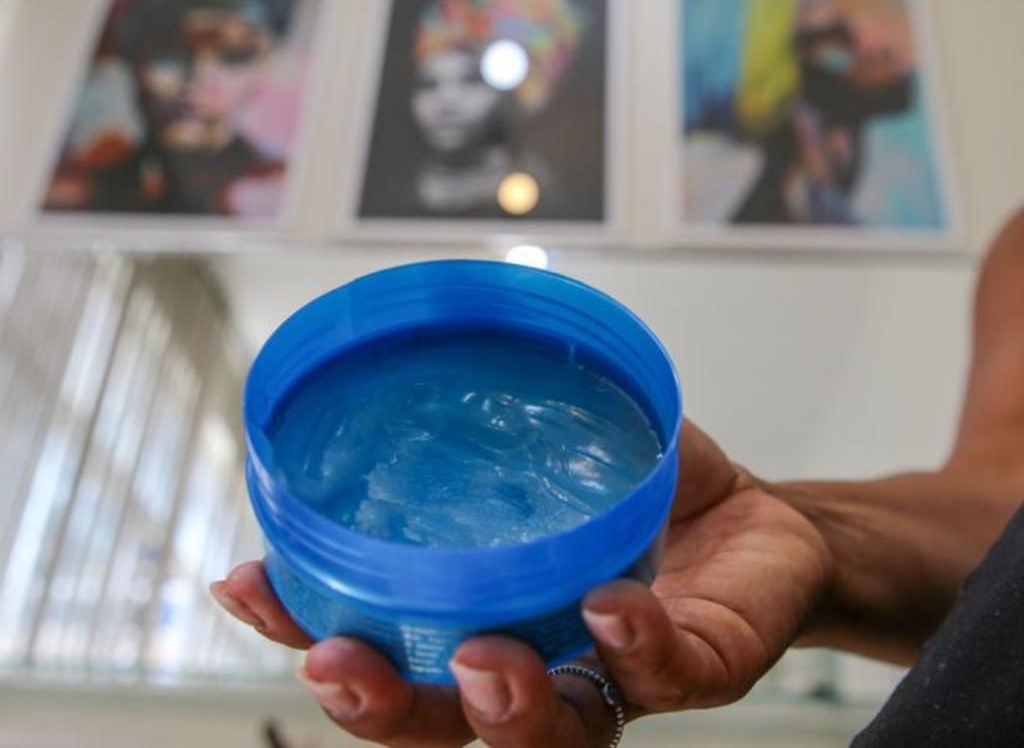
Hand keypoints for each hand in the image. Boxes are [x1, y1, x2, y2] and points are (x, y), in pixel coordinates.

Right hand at [211, 420, 831, 745]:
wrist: (760, 526)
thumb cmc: (646, 498)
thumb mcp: (557, 448)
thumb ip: (494, 417)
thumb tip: (412, 347)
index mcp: (487, 618)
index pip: (386, 647)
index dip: (310, 629)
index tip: (248, 587)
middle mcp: (542, 667)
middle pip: (445, 722)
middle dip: (384, 707)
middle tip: (340, 665)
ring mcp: (618, 679)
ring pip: (550, 733)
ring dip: (502, 709)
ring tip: (482, 660)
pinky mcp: (702, 666)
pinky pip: (667, 674)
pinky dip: (633, 646)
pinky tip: (611, 607)